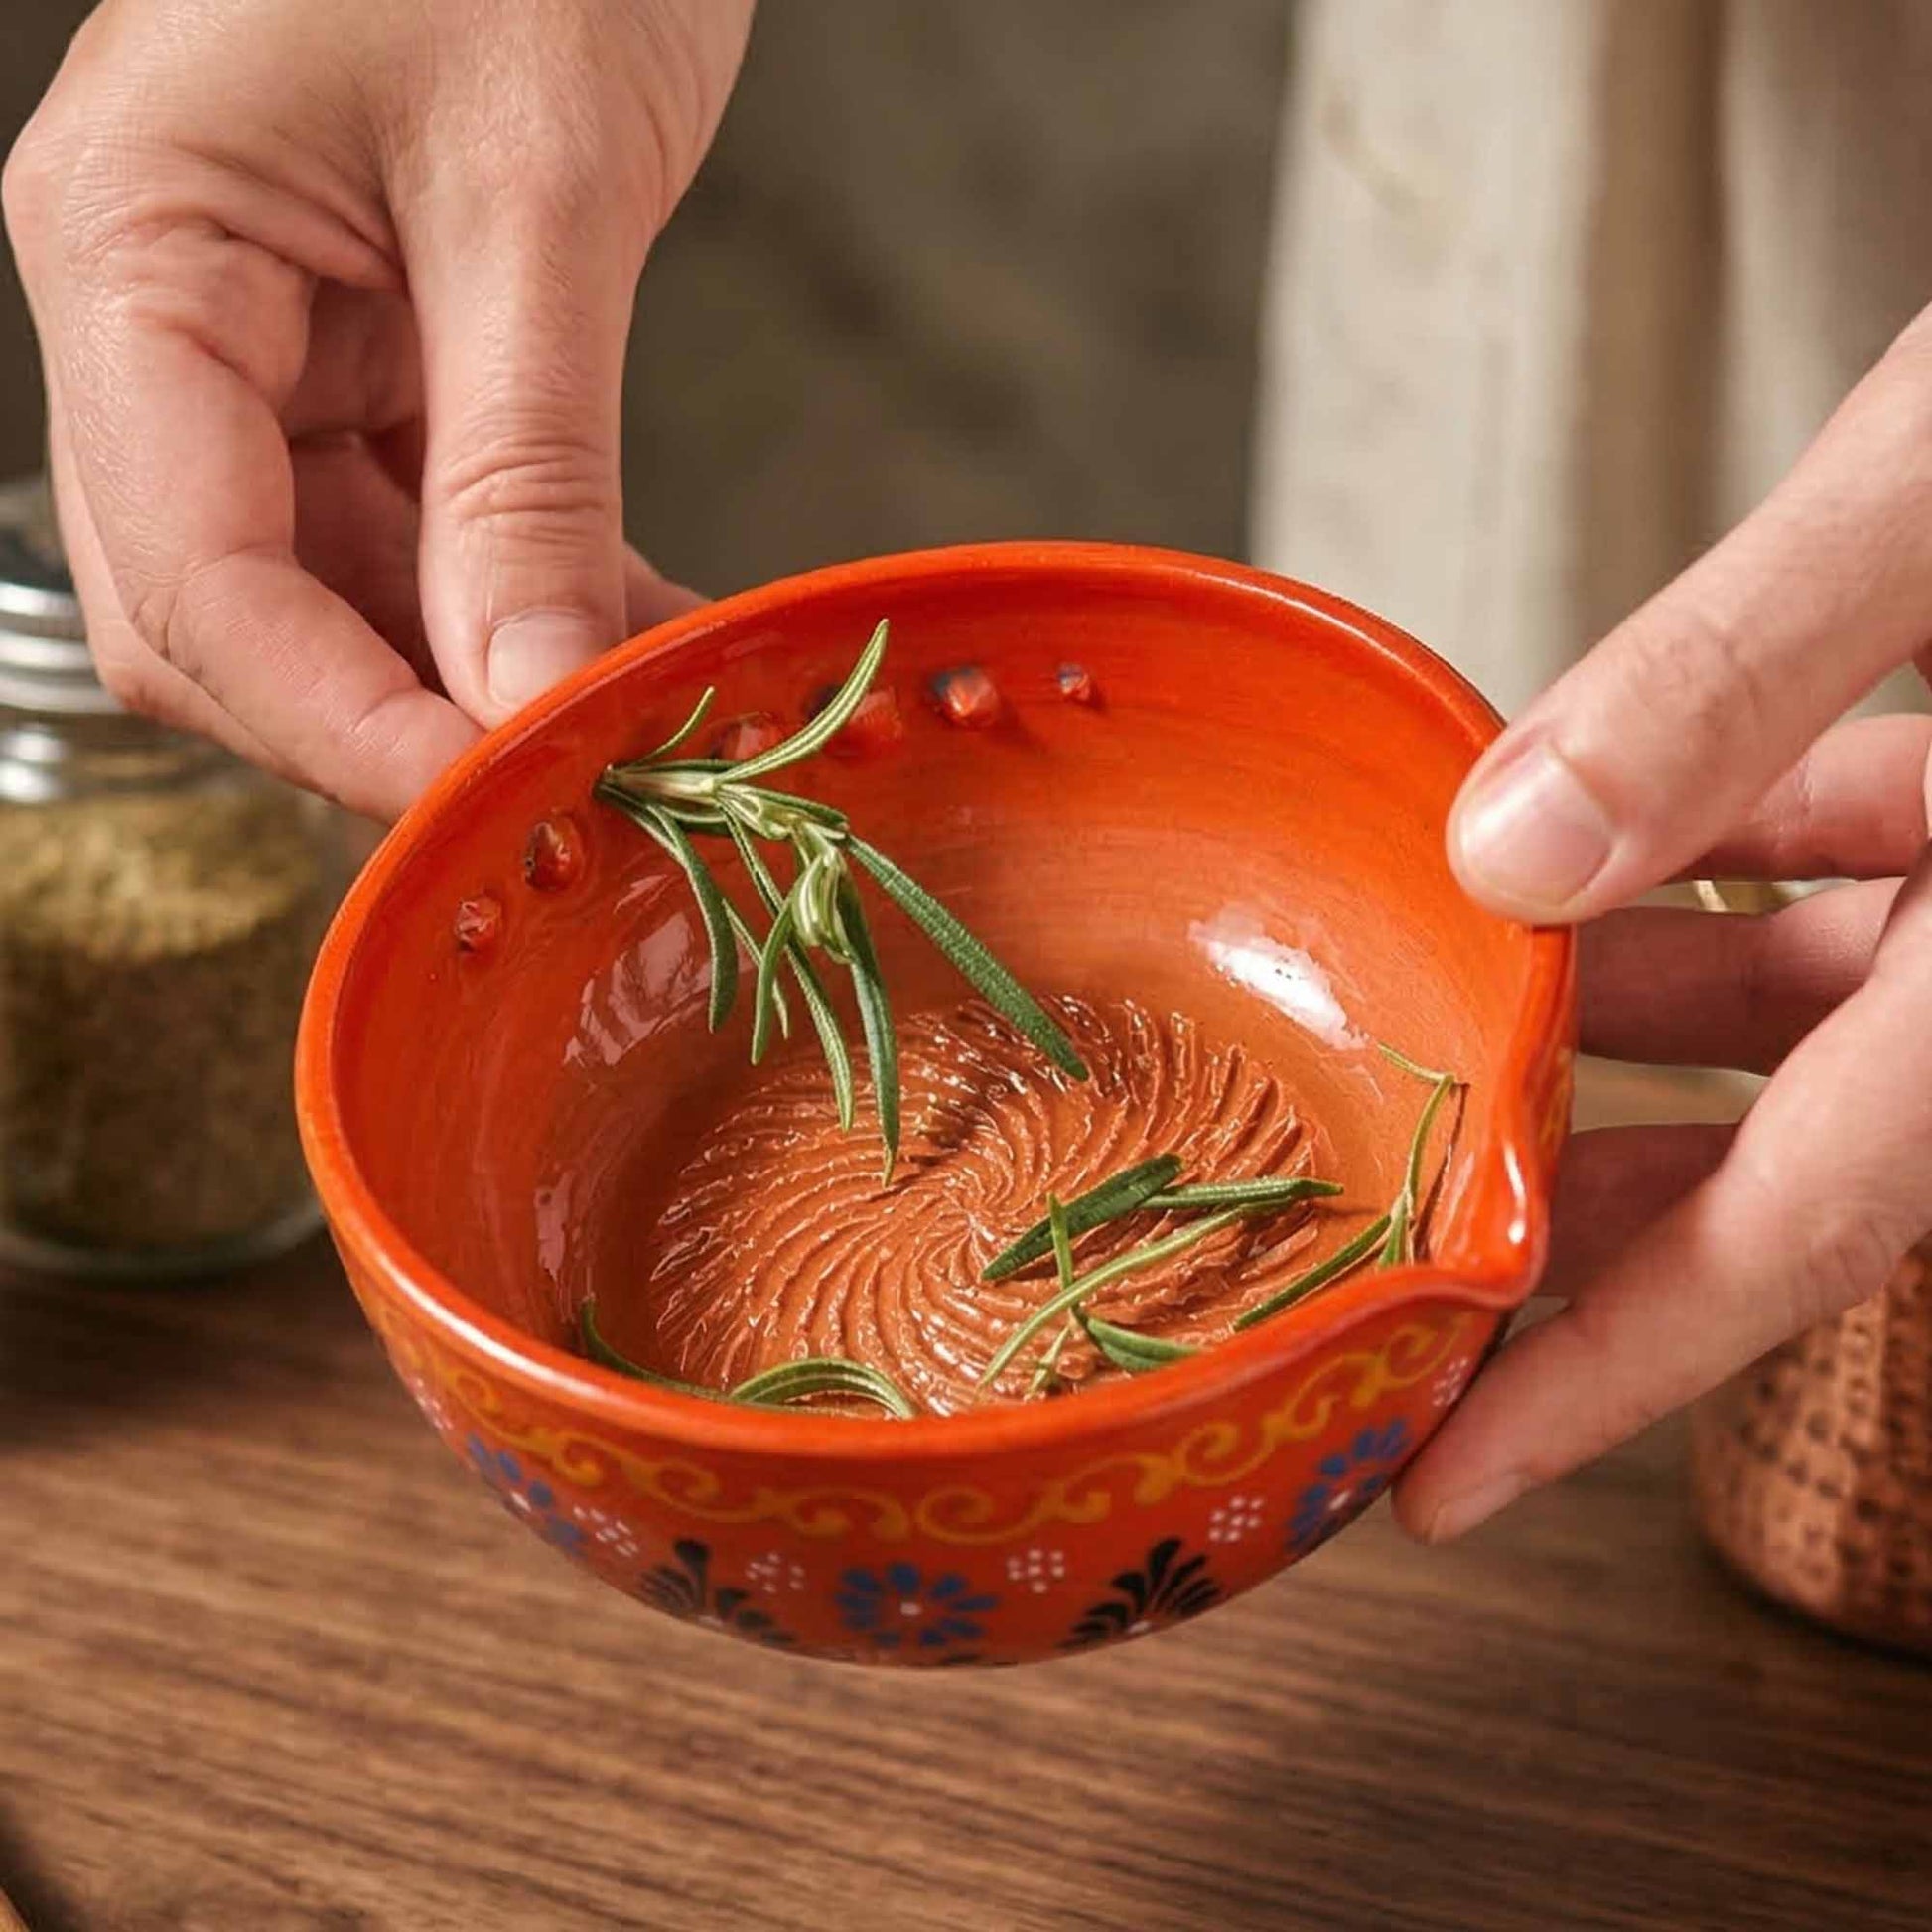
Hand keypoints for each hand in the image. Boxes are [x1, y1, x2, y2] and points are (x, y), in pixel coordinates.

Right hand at [4, 0, 752, 817]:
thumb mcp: (535, 192)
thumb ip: (527, 464)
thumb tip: (534, 696)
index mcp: (134, 257)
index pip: (192, 579)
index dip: (335, 729)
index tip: (482, 818)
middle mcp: (170, 324)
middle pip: (239, 620)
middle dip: (392, 729)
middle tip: (561, 803)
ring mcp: (267, 350)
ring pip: (344, 600)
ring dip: (478, 685)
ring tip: (632, 735)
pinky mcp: (374, 363)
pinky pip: (432, 535)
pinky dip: (531, 607)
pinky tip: (638, 650)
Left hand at [1396, 308, 1931, 1541]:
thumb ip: (1739, 674)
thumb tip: (1504, 848)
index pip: (1796, 1238)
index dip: (1608, 1378)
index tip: (1450, 1480)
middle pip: (1785, 1155)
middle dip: (1589, 1198)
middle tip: (1400, 1232)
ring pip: (1813, 1016)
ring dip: (1631, 1008)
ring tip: (1446, 1012)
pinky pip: (1869, 861)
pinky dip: (1734, 851)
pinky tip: (1612, 821)